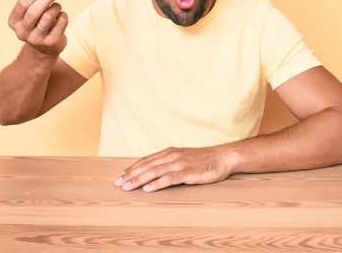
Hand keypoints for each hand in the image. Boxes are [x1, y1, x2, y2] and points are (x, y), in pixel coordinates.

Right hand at [8, 0, 67, 56]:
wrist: (44, 49)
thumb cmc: (37, 25)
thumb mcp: (30, 14)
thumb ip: (34, 1)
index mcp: (14, 21)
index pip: (23, 3)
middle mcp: (23, 31)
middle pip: (34, 11)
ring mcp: (36, 39)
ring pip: (48, 17)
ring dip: (55, 7)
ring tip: (57, 6)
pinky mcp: (51, 42)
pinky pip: (60, 24)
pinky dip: (63, 16)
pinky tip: (62, 15)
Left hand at [114, 146, 236, 192]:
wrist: (223, 157)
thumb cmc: (204, 160)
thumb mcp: (184, 157)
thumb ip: (171, 162)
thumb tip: (157, 169)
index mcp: (170, 152)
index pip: (147, 160)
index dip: (133, 168)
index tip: (122, 175)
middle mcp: (172, 156)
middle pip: (147, 166)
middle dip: (131, 175)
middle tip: (118, 183)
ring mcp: (179, 164)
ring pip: (154, 172)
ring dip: (139, 179)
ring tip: (127, 186)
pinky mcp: (187, 173)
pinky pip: (169, 179)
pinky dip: (157, 184)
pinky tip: (148, 189)